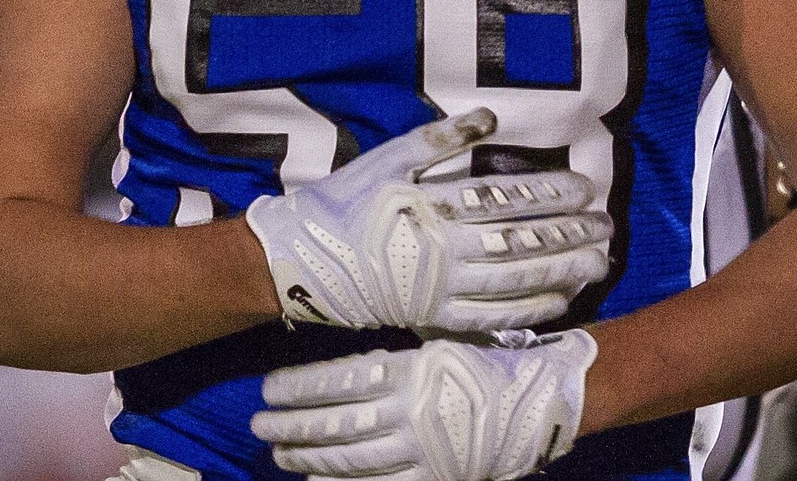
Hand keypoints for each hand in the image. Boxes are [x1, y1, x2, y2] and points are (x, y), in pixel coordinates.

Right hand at [244, 108, 610, 330]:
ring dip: (562, 272)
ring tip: (599, 263)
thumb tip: (490, 117)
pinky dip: (531, 311)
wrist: (306, 259)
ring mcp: (443, 290)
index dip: (552, 194)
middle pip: (522, 243)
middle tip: (608, 228)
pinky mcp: (436, 318)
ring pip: (516, 284)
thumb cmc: (349, 199)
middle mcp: (446, 252)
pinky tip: (561, 302)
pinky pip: (493, 318)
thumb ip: (441, 139)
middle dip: (570, 234)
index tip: (588, 188)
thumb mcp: (390, 157)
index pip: (509, 198)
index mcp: (437, 207)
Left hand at [251, 329, 596, 480]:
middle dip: (292, 424)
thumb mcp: (439, 336)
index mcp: (412, 369)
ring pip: (351, 458)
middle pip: (337, 423)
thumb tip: (348, 330)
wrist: (539, 397)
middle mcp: (410, 413)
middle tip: (257, 424)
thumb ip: (397, 347)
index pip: (340, 381)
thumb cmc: (487, 356)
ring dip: (308, 454)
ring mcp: (422, 451)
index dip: (300, 386)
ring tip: (277, 450)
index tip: (269, 386)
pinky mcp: (435, 477)